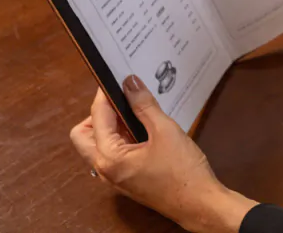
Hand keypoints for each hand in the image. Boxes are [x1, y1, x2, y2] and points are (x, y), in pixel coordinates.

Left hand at [70, 76, 255, 232]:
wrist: (199, 204)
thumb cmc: (183, 170)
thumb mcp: (166, 131)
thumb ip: (144, 106)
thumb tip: (130, 83)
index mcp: (109, 157)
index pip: (98, 117)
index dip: (107, 94)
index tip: (119, 78)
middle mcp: (104, 169)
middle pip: (83, 134)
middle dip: (100, 113)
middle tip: (124, 100)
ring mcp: (114, 177)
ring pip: (97, 145)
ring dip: (110, 126)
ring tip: (137, 112)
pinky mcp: (126, 180)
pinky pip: (112, 154)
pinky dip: (120, 138)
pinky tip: (144, 130)